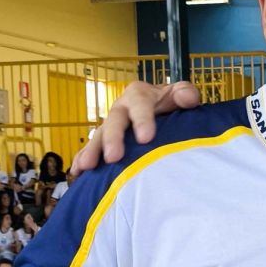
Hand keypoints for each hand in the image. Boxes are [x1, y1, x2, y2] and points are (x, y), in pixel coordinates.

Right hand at [71, 80, 201, 172]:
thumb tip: (188, 98)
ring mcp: (111, 125)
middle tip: (113, 157)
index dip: (142, 120)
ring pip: (99, 136)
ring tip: (87, 166)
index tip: (146, 138)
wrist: (162, 110)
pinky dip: (82, 159)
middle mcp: (121, 108)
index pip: (140, 104)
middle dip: (113, 139)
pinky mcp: (104, 140)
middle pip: (114, 121)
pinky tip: (77, 172)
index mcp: (139, 95)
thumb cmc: (172, 104)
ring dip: (92, 151)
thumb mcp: (180, 94)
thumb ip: (185, 94)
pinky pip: (91, 149)